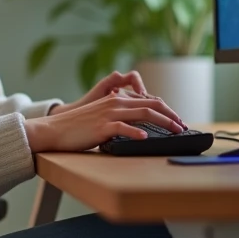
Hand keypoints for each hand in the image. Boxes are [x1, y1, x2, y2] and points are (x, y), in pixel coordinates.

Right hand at [24, 89, 185, 153]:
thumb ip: (120, 117)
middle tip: (183, 125)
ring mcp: (109, 114)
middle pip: (151, 105)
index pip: (149, 100)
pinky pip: (123, 128)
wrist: (55, 130)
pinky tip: (146, 139)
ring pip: (144, 114)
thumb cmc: (78, 127)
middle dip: (171, 115)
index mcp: (116, 98)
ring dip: (163, 122)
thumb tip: (139, 127)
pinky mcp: (102, 127)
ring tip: (175, 130)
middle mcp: (115, 102)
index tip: (177, 120)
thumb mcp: (102, 116)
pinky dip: (137, 133)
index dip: (166, 110)